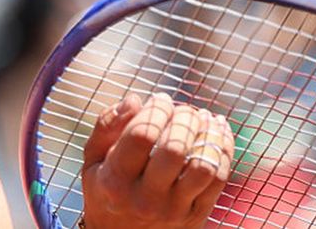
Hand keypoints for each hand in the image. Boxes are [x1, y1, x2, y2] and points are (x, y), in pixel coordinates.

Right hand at [79, 92, 234, 228]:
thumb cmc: (106, 188)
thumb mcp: (93, 159)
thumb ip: (107, 125)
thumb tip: (135, 99)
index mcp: (115, 180)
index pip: (142, 135)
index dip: (157, 109)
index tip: (161, 99)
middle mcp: (145, 199)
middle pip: (175, 149)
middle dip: (185, 118)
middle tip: (184, 109)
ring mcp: (173, 210)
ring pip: (203, 166)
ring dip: (209, 134)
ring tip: (204, 118)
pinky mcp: (196, 217)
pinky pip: (219, 180)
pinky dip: (223, 150)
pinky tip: (218, 132)